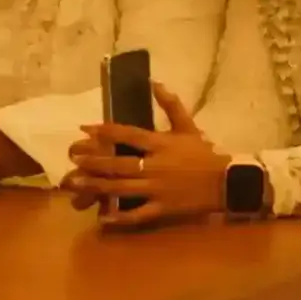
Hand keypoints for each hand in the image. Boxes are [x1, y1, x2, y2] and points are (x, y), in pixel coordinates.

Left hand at [63, 85, 229, 231]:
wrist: (227, 182)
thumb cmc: (204, 153)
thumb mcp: (188, 126)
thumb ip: (170, 105)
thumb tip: (154, 83)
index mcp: (161, 144)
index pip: (128, 134)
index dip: (106, 130)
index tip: (85, 128)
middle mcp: (155, 166)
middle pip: (118, 163)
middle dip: (93, 161)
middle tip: (73, 158)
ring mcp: (157, 190)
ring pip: (122, 188)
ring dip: (97, 185)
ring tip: (76, 183)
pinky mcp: (162, 209)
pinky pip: (138, 214)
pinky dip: (120, 217)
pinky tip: (103, 217)